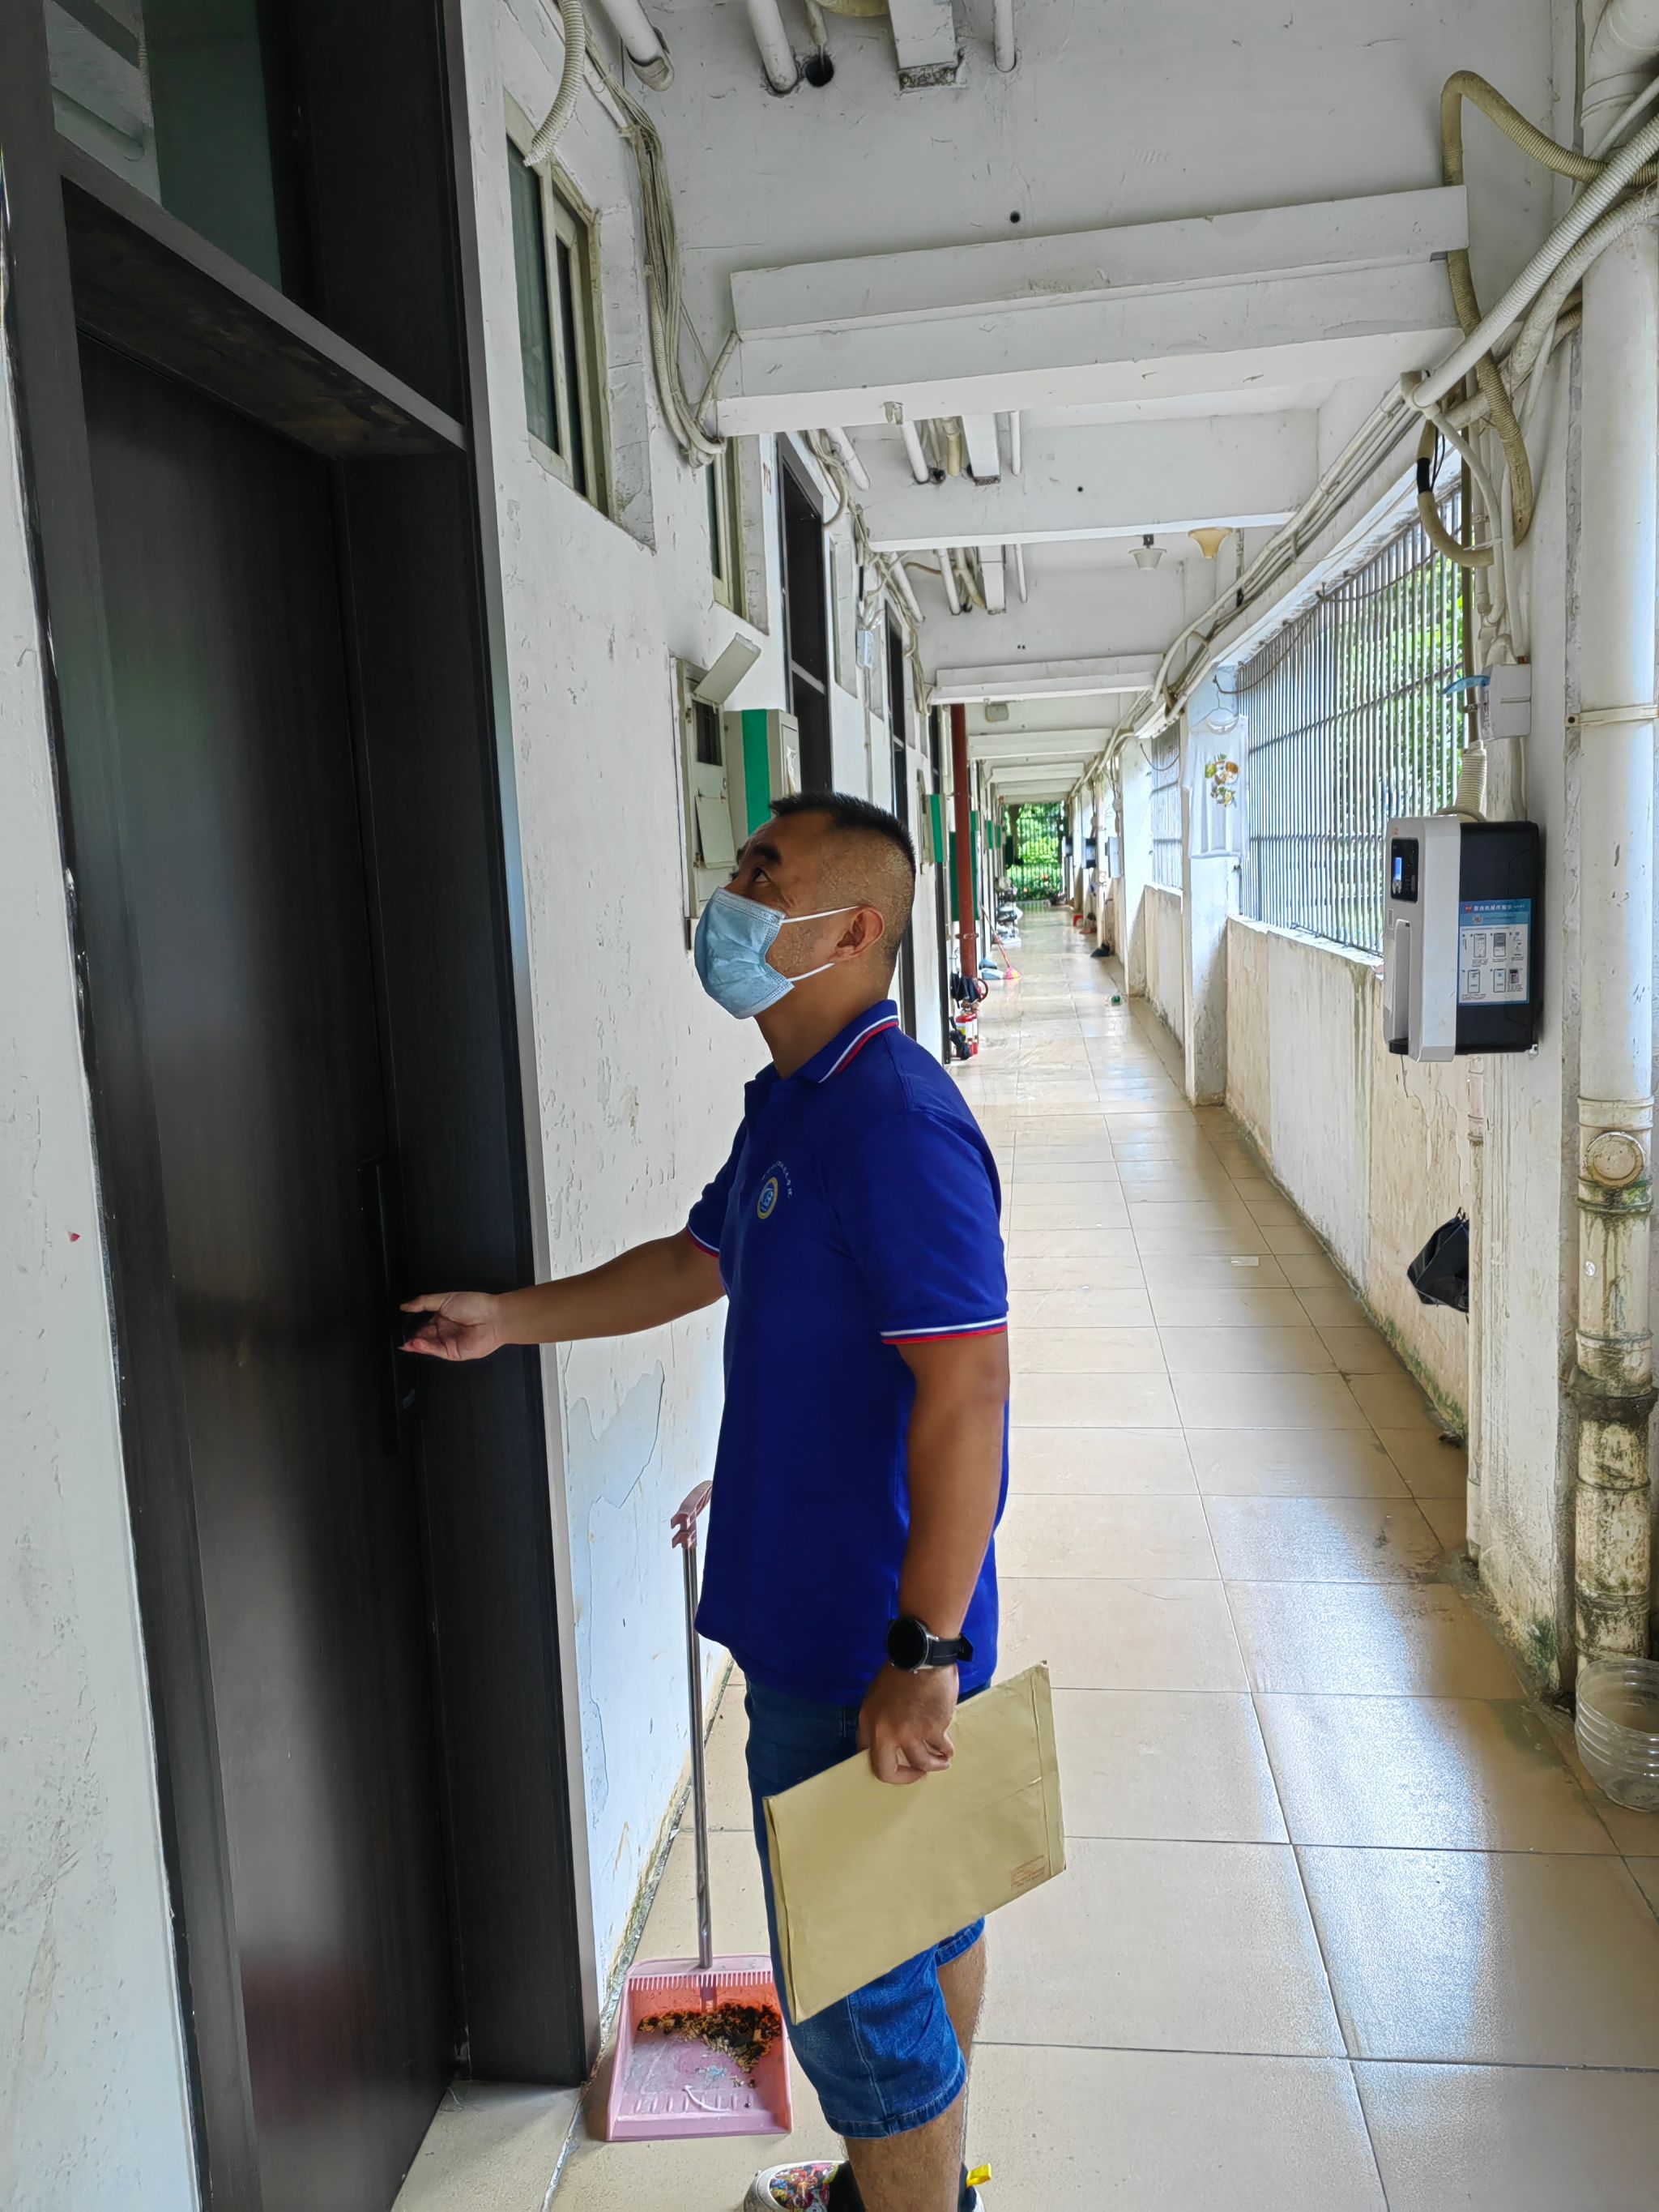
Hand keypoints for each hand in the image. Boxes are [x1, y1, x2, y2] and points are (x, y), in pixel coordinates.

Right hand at [400, 1290, 504, 1361]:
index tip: (400, 1329)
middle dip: (412, 1339)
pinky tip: (417, 1343)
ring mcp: (449, 1343)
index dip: (412, 1327)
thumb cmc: (473, 1304)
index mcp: (442, 1318)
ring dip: (417, 1345)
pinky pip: (436, 1351)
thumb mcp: (444, 1299)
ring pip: (428, 1346)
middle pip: (424, 1337)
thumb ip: (423, 1303)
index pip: (423, 1325)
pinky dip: (426, 1348)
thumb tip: (404, 1306)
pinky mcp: (453, 1353)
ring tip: (407, 1343)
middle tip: (401, 1339)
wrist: (494, 1317)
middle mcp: (444, 1331)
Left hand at [858, 1664, 957, 1786]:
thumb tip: (888, 1740)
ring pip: (921, 1762)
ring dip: (934, 1764)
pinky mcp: (933, 1730)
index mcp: (869, 1723)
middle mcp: (886, 1733)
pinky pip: (941, 1748)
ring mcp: (910, 1734)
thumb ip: (879, 1720)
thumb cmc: (900, 1672)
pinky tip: (949, 1749)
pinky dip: (947, 1749)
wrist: (921, 1656)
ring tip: (942, 1762)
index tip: (897, 1767)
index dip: (884, 1766)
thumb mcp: (876, 1696)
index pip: (868, 1757)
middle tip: (918, 1774)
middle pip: (888, 1771)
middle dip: (905, 1777)